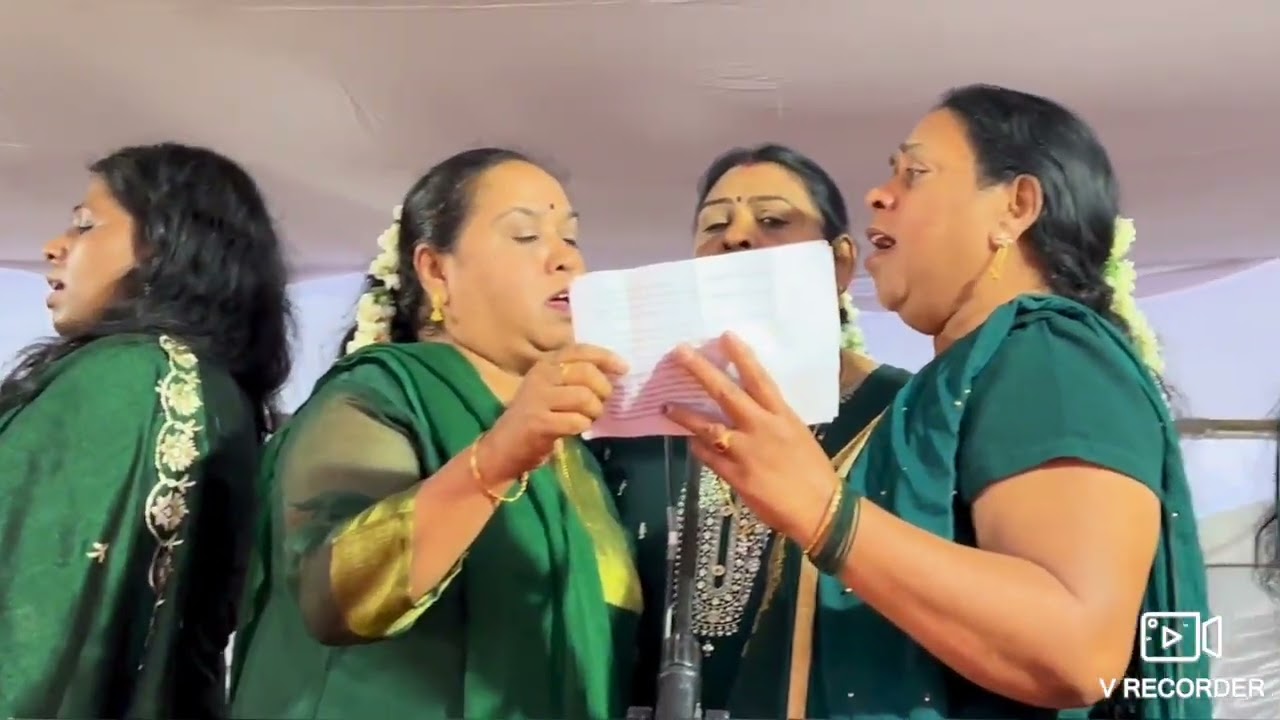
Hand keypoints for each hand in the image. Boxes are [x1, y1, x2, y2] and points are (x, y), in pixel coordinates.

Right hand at [483, 343, 627, 483]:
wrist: (503, 449)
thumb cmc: (535, 418)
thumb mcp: (553, 390)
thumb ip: (577, 378)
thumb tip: (613, 373)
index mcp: (545, 364)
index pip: (580, 351)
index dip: (605, 357)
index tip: (624, 369)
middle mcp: (540, 375)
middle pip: (586, 372)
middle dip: (602, 390)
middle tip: (600, 404)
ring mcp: (537, 398)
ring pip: (584, 397)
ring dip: (593, 411)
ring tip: (587, 419)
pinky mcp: (538, 422)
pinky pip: (576, 421)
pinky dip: (582, 427)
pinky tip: (575, 430)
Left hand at [662, 332, 837, 546]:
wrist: (820, 508)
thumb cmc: (813, 471)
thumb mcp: (797, 435)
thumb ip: (773, 421)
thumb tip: (751, 410)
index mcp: (781, 415)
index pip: (759, 379)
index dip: (742, 356)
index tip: (725, 335)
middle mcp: (761, 427)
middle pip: (726, 393)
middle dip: (701, 371)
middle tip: (679, 352)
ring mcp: (745, 451)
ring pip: (708, 427)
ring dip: (685, 414)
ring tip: (666, 405)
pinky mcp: (735, 475)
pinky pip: (708, 456)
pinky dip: (697, 447)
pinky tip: (688, 441)